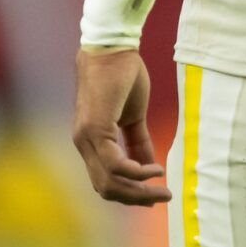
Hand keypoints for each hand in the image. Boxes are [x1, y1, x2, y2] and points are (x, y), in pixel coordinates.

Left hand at [73, 48, 169, 205]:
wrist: (112, 47)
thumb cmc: (122, 75)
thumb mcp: (133, 116)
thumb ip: (138, 142)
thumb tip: (150, 167)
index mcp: (90, 141)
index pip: (105, 180)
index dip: (129, 193)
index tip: (154, 196)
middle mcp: (83, 143)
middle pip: (106, 189)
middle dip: (135, 199)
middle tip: (162, 198)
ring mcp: (86, 138)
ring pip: (109, 182)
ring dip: (138, 191)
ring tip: (162, 190)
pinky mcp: (95, 129)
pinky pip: (115, 164)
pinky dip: (136, 173)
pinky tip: (154, 170)